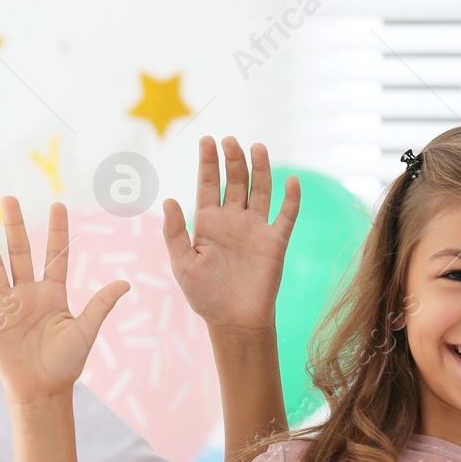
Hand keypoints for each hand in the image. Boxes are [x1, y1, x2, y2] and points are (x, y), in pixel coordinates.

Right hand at [0, 198, 128, 405]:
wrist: (42, 391)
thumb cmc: (65, 364)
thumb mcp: (85, 332)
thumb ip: (100, 306)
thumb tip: (125, 283)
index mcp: (53, 294)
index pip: (55, 255)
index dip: (57, 231)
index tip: (58, 205)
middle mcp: (28, 294)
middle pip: (20, 254)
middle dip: (16, 227)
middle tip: (11, 200)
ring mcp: (7, 307)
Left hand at [164, 136, 299, 333]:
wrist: (233, 321)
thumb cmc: (204, 295)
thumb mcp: (183, 264)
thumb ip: (175, 233)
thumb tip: (169, 200)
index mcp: (208, 222)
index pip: (208, 184)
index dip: (208, 163)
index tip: (207, 140)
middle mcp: (233, 219)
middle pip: (235, 181)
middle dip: (233, 160)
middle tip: (231, 141)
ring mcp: (255, 228)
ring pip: (260, 191)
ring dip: (261, 169)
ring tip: (257, 148)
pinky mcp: (276, 242)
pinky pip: (286, 216)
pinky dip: (290, 199)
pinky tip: (291, 180)